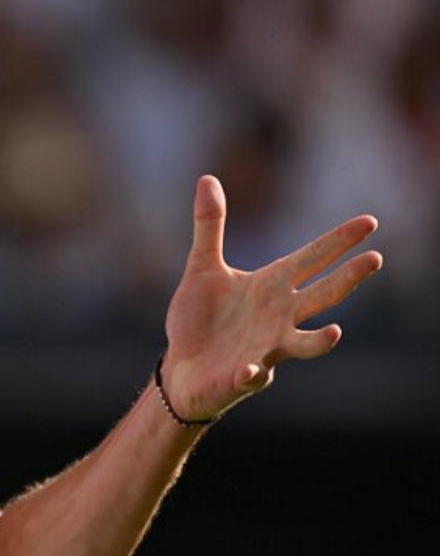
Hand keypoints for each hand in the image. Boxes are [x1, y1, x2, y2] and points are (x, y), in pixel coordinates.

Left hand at [162, 175, 382, 421]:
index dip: (338, 241)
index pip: (311, 259)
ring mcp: (265, 348)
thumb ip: (209, 226)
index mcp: (270, 287)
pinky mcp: (242, 376)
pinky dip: (253, 373)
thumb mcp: (202, 267)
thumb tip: (207, 178)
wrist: (181, 367)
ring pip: (302, 345)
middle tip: (374, 259)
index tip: (369, 222)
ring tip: (335, 332)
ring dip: (318, 342)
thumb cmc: (199, 319)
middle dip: (346, 280)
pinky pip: (252, 376)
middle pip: (321, 297)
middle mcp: (277, 317)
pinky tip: (251, 369)